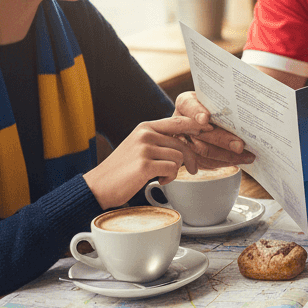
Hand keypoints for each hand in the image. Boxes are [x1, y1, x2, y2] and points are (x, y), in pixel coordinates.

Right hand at [83, 115, 207, 208]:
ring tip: (162, 176)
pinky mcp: (144, 164)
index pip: (177, 121)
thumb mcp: (139, 146)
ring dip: (176, 171)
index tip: (208, 127)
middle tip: (192, 170)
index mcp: (145, 127)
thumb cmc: (122, 169)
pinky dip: (169, 178)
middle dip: (191, 158)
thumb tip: (185, 142)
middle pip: (182, 142)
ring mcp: (144, 148)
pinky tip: (158, 180)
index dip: (196, 124)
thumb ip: (158, 140)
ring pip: (179, 156)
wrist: (98, 186)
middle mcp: (145, 134)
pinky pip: (172, 169)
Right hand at [173, 91, 255, 169]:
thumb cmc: (214, 103)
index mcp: (185, 103)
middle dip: (221, 140)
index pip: (188, 106)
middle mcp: (180, 122)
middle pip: (199, 132)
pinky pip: (206, 162)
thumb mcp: (215, 97)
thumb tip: (243, 108)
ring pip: (203, 151)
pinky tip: (239, 161)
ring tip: (247, 156)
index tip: (205, 118)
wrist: (204, 115)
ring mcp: (183, 141)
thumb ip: (222, 101)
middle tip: (240, 145)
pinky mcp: (190, 156)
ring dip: (227, 155)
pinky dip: (224, 162)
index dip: (196, 112)